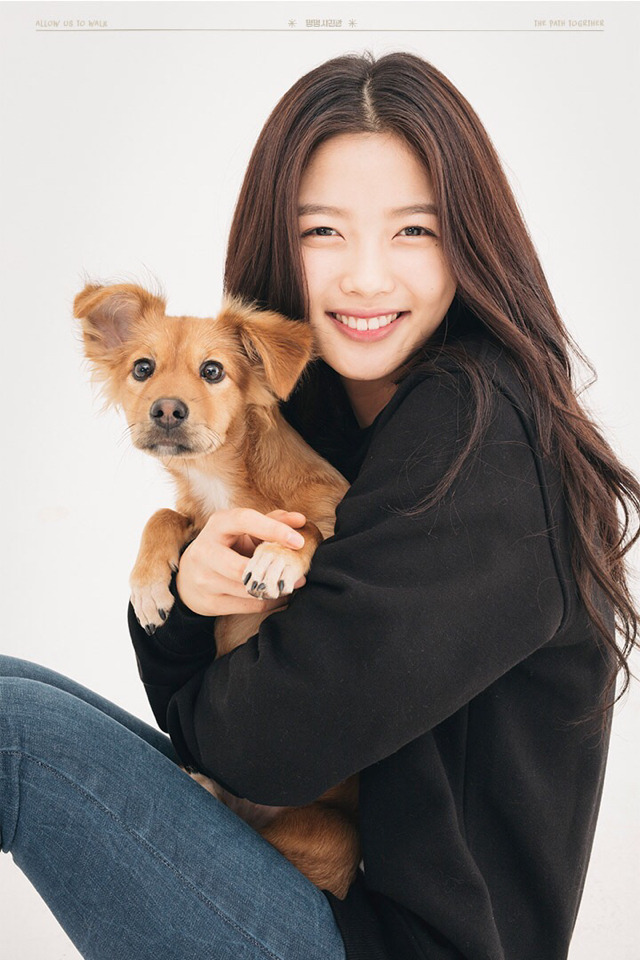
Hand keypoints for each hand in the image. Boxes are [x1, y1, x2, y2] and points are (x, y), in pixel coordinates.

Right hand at [175, 508, 306, 616]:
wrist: (190, 576)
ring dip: (274, 588)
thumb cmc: (227, 546)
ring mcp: (203, 578)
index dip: (273, 529)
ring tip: (291, 583)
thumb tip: (300, 520)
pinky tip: (279, 595)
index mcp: (217, 524)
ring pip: (247, 589)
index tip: (299, 541)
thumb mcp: (245, 530)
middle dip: (271, 571)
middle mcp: (205, 550)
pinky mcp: (208, 602)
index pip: (244, 520)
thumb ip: (272, 521)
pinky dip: (269, 601)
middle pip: (240, 567)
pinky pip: (248, 606)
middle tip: (298, 571)